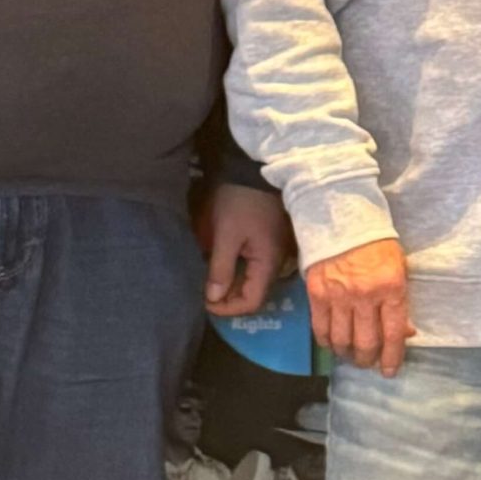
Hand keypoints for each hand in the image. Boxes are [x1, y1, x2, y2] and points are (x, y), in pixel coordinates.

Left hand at [198, 183, 294, 315]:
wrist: (254, 170)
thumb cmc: (240, 201)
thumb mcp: (226, 234)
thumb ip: (221, 268)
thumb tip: (213, 298)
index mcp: (268, 263)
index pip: (253, 302)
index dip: (228, 309)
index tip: (205, 302)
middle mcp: (276, 262)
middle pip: (255, 295)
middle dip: (228, 299)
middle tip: (203, 293)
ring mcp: (274, 253)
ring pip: (254, 282)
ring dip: (232, 285)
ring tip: (209, 280)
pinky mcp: (269, 243)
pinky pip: (254, 268)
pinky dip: (237, 272)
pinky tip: (221, 265)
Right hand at [305, 238, 413, 376]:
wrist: (342, 218)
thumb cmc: (376, 244)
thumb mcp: (399, 269)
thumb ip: (401, 302)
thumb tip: (405, 333)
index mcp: (392, 288)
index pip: (393, 333)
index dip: (392, 358)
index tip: (390, 371)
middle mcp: (365, 296)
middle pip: (366, 343)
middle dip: (368, 360)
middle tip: (368, 364)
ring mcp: (339, 296)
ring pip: (342, 341)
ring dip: (348, 355)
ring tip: (351, 356)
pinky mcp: (317, 294)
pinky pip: (321, 329)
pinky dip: (327, 342)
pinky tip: (333, 344)